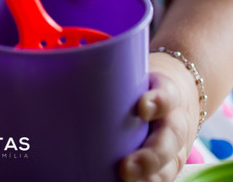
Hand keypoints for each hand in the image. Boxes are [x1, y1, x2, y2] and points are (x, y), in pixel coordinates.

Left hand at [119, 52, 200, 181]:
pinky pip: (164, 177)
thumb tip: (49, 62)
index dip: (157, 102)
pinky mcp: (173, 163)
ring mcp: (178, 147)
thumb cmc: (146, 81)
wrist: (183, 89)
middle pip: (169, 140)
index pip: (166, 96)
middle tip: (125, 167)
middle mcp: (177, 121)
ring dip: (150, 177)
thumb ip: (110, 73)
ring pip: (170, 166)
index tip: (143, 106)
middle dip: (149, 157)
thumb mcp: (136, 69)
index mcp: (168, 92)